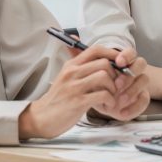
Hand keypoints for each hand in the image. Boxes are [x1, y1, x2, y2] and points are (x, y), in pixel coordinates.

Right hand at [18, 45, 147, 138]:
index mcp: (71, 65)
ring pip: (104, 77)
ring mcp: (74, 87)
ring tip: (111, 95)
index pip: (95, 49)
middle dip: (115, 74)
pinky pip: (102, 95)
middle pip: (104, 63)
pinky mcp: (77, 102)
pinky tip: (107, 104)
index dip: (112, 53)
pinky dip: (110, 100)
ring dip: (113, 88)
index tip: (120, 63)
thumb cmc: (58, 98)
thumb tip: (81, 43)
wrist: (41, 118)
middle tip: (115, 85)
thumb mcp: (67, 77)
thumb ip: (80, 66)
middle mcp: (72, 73)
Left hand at [89, 48, 149, 121]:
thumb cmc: (95, 85)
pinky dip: (133, 107)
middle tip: (118, 83)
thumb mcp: (88, 72)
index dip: (126, 55)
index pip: (130, 52)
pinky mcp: (140, 99)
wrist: (100, 104)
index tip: (118, 61)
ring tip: (119, 100)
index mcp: (122, 62)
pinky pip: (144, 100)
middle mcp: (132, 71)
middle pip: (141, 63)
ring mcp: (138, 84)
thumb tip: (72, 38)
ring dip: (132, 90)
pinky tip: (121, 112)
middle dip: (130, 73)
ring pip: (144, 80)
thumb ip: (82, 56)